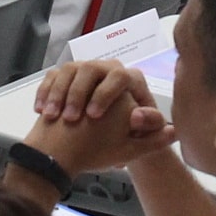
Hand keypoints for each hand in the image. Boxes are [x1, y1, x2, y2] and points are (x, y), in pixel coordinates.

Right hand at [28, 61, 173, 174]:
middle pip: (90, 69)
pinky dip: (46, 93)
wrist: (90, 145)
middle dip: (78, 94)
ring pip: (69, 71)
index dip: (105, 94)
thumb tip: (172, 130)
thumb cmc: (111, 143)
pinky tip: (42, 112)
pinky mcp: (61, 77)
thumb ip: (154, 139)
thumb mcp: (132, 146)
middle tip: (70, 117)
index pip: (120, 76)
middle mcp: (106, 71)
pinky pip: (52, 77)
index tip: (93, 116)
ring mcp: (81, 71)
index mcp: (128, 81)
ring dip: (60, 94)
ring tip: (55, 117)